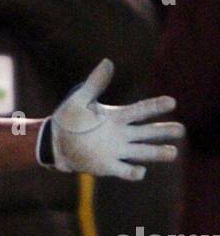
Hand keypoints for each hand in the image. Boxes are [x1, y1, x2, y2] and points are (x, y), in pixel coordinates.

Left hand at [43, 59, 183, 180]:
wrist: (54, 143)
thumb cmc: (68, 119)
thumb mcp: (79, 100)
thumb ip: (95, 84)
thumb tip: (108, 63)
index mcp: (117, 117)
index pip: (141, 110)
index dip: (156, 107)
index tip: (172, 102)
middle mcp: (121, 134)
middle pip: (148, 132)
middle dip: (164, 131)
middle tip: (181, 130)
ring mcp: (116, 151)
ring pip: (142, 152)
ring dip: (157, 153)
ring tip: (174, 152)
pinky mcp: (108, 166)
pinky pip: (125, 170)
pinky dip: (133, 172)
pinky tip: (141, 171)